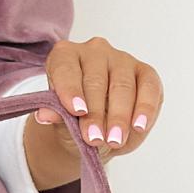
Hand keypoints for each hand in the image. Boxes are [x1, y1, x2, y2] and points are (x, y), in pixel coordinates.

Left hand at [23, 35, 164, 189]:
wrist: (96, 131)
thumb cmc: (75, 120)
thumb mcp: (61, 122)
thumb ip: (56, 116)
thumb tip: (45, 115)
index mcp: (65, 56)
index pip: (66, 69)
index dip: (70, 89)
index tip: (76, 111)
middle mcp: (93, 51)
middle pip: (95, 80)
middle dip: (96, 113)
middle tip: (95, 139)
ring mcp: (121, 59)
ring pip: (122, 85)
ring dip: (119, 116)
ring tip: (114, 140)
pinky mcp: (145, 73)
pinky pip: (149, 87)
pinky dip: (145, 109)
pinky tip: (139, 126)